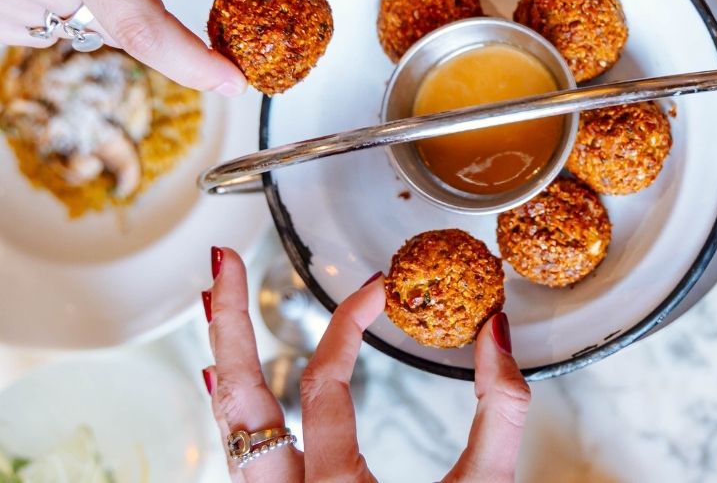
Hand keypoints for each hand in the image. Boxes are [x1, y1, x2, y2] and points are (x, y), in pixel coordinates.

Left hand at [202, 248, 530, 481]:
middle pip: (239, 401)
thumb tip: (496, 332)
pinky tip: (229, 380)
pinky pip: (240, 457)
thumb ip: (500, 412)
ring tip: (214, 299)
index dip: (348, 323)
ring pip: (230, 428)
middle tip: (221, 262)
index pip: (327, 385)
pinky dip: (237, 409)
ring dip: (222, 356)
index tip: (376, 287)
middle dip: (226, 322)